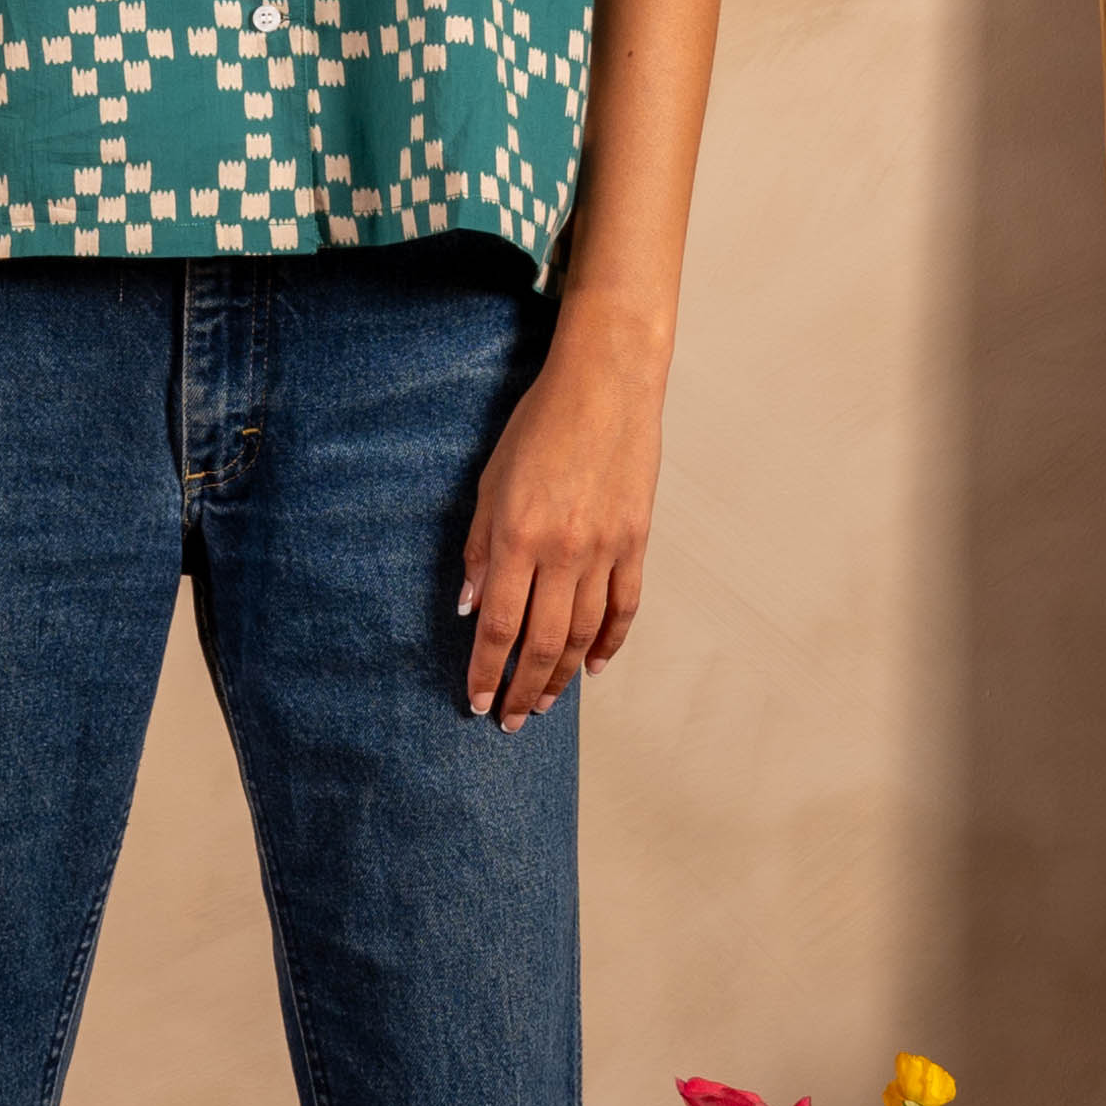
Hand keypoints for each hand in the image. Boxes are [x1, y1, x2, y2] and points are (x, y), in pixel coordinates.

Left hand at [461, 298, 666, 729]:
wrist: (608, 385)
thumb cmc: (539, 424)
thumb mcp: (490, 481)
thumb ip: (478, 547)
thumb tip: (469, 607)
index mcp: (518, 537)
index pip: (498, 626)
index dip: (486, 671)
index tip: (476, 702)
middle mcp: (563, 552)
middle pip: (541, 642)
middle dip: (523, 689)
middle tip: (510, 720)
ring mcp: (605, 550)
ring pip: (583, 634)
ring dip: (561, 675)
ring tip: (545, 702)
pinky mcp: (636, 542)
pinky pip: (623, 607)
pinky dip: (608, 642)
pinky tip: (592, 666)